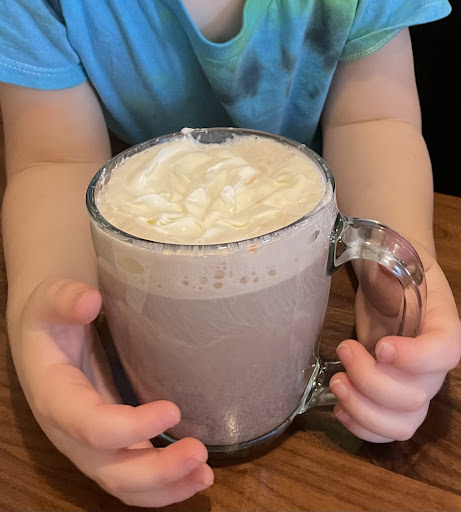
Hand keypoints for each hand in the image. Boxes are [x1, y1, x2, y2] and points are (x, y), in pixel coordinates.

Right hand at [13, 278, 213, 506]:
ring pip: (123, 483)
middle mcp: (71, 431)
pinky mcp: (108, 441)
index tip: (173, 410)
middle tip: (200, 454)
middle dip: (155, 471)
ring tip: (205, 475)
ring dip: (165, 486)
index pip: (90, 425)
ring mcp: (89, 442)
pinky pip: (132, 475)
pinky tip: (194, 474)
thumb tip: (89, 301)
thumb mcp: (48, 299)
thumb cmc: (49, 317)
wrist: (43, 336)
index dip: (130, 426)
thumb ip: (63, 299)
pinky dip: (162, 483)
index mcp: (56, 397)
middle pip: (109, 469)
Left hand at [329, 247, 460, 441]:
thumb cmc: (392, 279)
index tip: (380, 346)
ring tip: (336, 384)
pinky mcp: (393, 402)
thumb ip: (387, 275)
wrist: (389, 290)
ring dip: (364, 411)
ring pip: (403, 422)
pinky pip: (387, 430)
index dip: (415, 358)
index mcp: (442, 330)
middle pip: (415, 395)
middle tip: (343, 349)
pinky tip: (339, 408)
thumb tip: (383, 273)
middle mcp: (434, 367)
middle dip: (370, 380)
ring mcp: (415, 389)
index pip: (444, 353)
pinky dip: (362, 427)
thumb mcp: (389, 269)